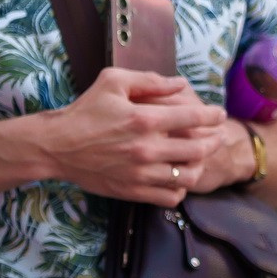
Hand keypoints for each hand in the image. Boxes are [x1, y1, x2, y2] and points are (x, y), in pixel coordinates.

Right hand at [43, 68, 225, 205]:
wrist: (57, 146)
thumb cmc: (85, 110)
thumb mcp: (113, 81)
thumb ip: (150, 80)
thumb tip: (181, 83)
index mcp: (144, 119)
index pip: (193, 118)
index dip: (213, 116)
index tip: (219, 114)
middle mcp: (147, 148)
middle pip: (198, 149)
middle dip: (214, 141)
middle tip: (218, 136)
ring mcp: (141, 173)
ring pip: (188, 176)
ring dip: (200, 166)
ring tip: (201, 158)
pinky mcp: (133, 191)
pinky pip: (170, 197)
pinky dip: (180, 188)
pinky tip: (178, 177)